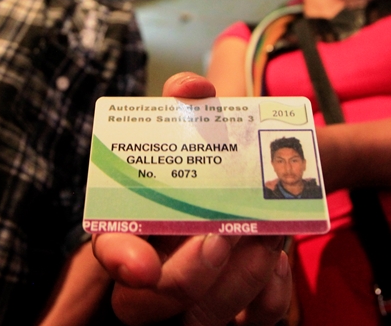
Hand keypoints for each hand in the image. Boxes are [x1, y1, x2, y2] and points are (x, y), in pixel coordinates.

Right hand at [92, 73, 291, 324]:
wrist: (263, 179)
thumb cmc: (220, 156)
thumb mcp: (205, 124)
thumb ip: (191, 103)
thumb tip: (191, 88)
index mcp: (136, 223)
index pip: (109, 249)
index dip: (118, 260)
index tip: (142, 265)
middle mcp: (156, 270)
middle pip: (141, 306)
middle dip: (185, 279)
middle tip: (223, 238)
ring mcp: (194, 298)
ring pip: (199, 322)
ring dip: (238, 284)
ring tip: (268, 239)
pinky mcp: (236, 311)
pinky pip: (251, 325)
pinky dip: (269, 301)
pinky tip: (280, 264)